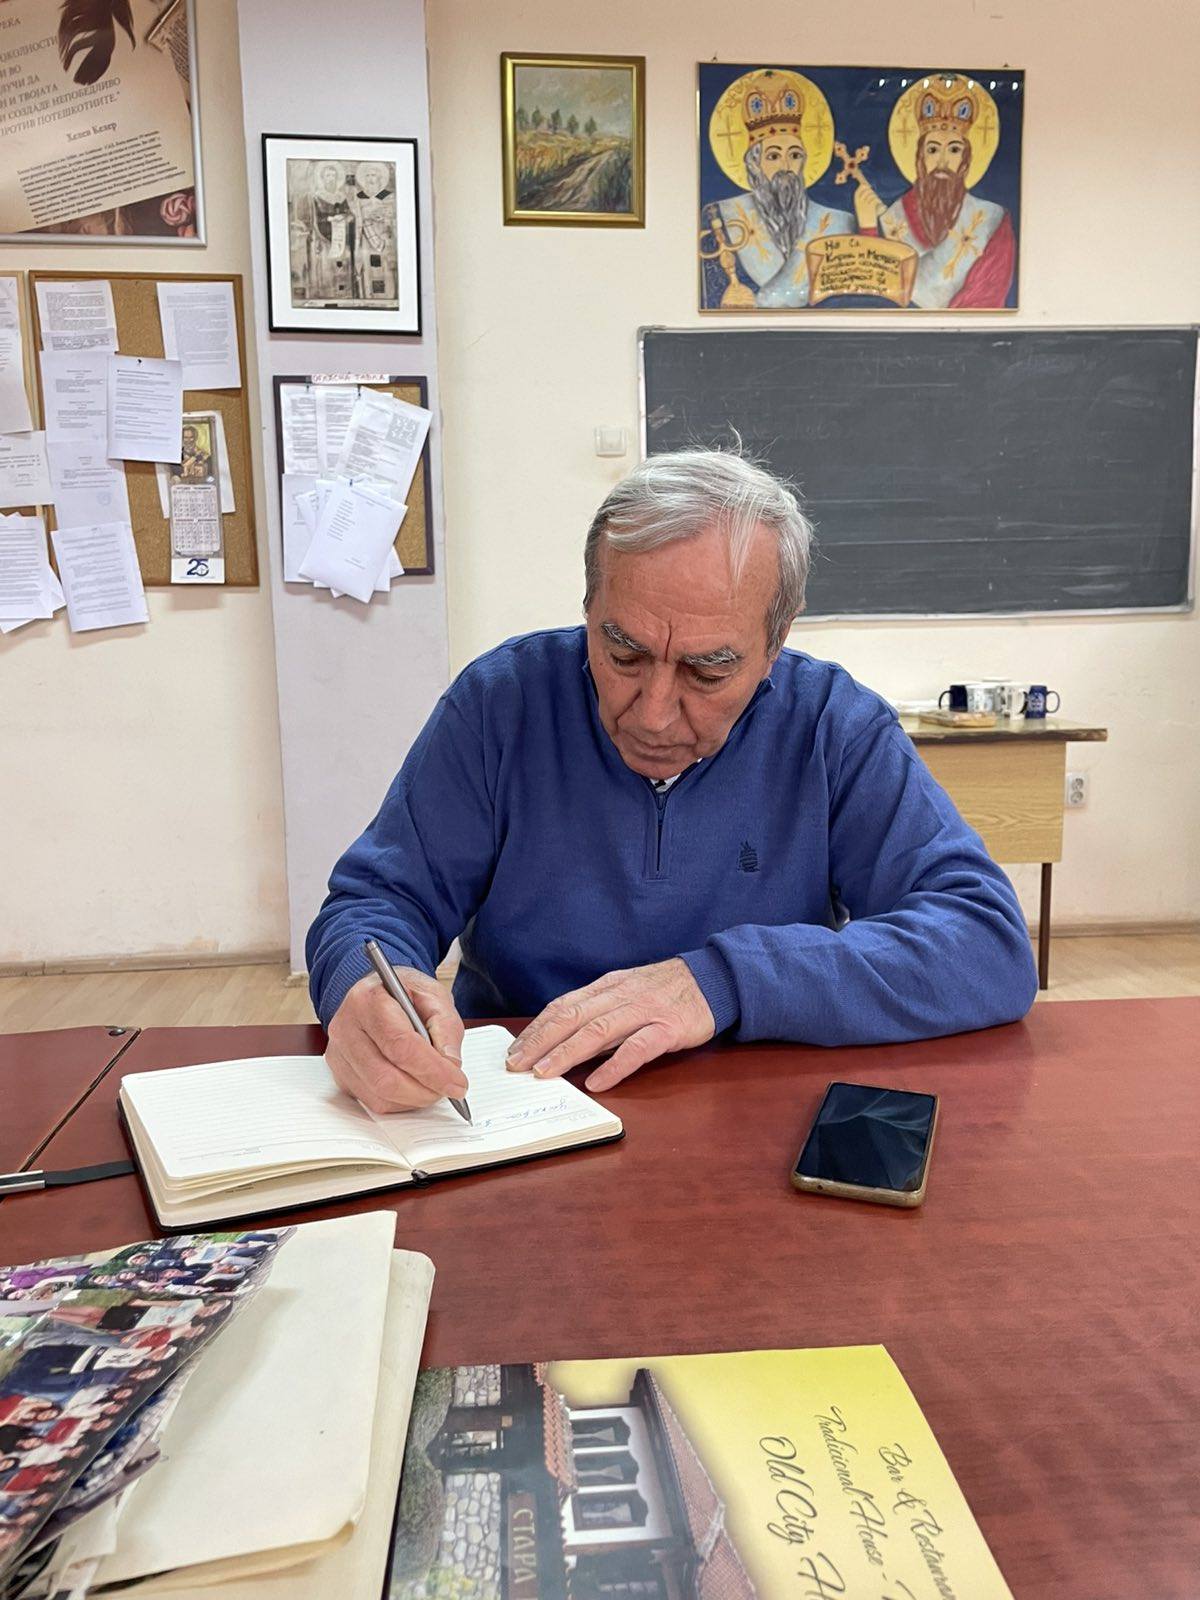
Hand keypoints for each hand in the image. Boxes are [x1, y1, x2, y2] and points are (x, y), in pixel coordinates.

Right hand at [325, 967, 466, 1112]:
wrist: (378, 993)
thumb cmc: (404, 993)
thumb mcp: (434, 996)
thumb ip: (446, 1027)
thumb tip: (450, 1064)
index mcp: (368, 1000)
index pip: (400, 1045)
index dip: (432, 1070)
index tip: (457, 1083)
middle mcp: (346, 1028)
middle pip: (386, 1077)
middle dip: (425, 1090)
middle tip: (450, 1089)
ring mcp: (339, 1054)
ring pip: (379, 1095)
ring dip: (415, 1099)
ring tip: (434, 1086)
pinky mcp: (341, 1075)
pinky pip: (372, 1102)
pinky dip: (401, 1103)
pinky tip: (414, 1088)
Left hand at [505, 958, 714, 1091]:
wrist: (714, 978)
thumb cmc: (667, 990)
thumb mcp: (627, 991)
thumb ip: (599, 1012)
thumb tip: (565, 1040)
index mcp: (607, 987)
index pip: (563, 1007)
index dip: (537, 1029)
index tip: (515, 1049)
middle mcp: (620, 996)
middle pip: (572, 1017)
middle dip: (540, 1041)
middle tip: (516, 1064)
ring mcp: (644, 1011)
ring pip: (597, 1031)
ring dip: (567, 1053)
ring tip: (545, 1072)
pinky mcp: (668, 1028)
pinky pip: (637, 1048)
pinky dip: (615, 1065)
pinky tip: (597, 1082)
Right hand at [853, 179, 884, 229]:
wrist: (866, 227)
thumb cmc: (865, 217)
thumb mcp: (861, 207)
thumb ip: (864, 198)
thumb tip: (868, 187)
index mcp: (856, 201)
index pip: (860, 189)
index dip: (865, 187)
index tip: (869, 188)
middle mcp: (859, 202)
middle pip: (867, 190)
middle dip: (872, 192)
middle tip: (874, 197)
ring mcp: (865, 204)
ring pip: (872, 194)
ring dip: (876, 197)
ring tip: (876, 202)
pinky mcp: (870, 207)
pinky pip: (875, 199)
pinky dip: (879, 201)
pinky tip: (880, 204)